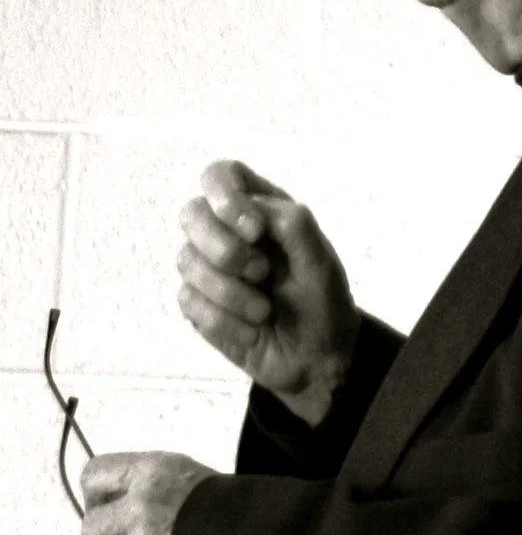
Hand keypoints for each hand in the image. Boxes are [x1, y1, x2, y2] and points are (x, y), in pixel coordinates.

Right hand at [177, 161, 360, 424]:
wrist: (316, 359)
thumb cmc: (323, 303)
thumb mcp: (321, 263)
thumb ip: (293, 224)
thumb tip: (253, 208)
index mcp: (261, 210)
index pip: (221, 175)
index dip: (226, 196)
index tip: (255, 231)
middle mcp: (228, 232)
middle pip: (191, 212)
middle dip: (224, 249)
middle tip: (262, 273)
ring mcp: (208, 267)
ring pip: (186, 260)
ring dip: (230, 292)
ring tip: (264, 310)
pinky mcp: (197, 302)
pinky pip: (188, 300)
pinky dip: (224, 320)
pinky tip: (252, 331)